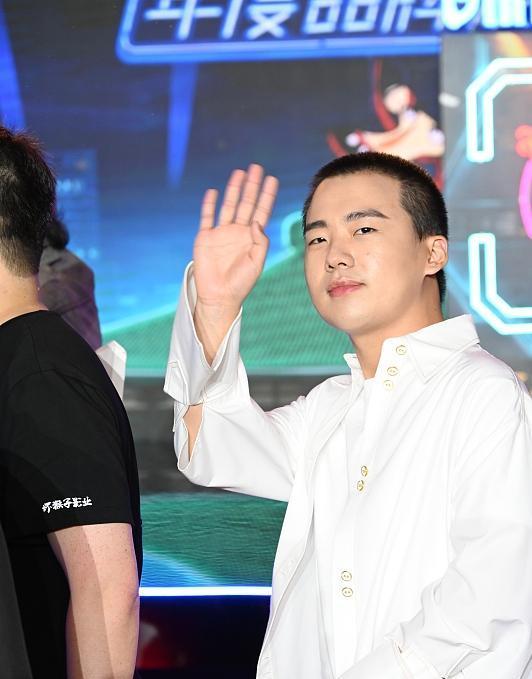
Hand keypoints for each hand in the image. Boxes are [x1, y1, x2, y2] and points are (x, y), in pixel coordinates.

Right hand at [193, 164, 278, 311]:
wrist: (220, 296)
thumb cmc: (242, 283)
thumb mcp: (257, 262)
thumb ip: (260, 241)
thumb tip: (256, 221)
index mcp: (252, 238)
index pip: (262, 211)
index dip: (267, 195)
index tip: (272, 179)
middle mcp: (238, 232)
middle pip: (246, 203)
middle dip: (251, 186)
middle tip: (256, 168)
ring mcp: (221, 233)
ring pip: (228, 206)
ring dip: (234, 189)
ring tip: (239, 173)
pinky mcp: (205, 238)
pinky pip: (207, 217)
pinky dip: (209, 204)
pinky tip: (213, 192)